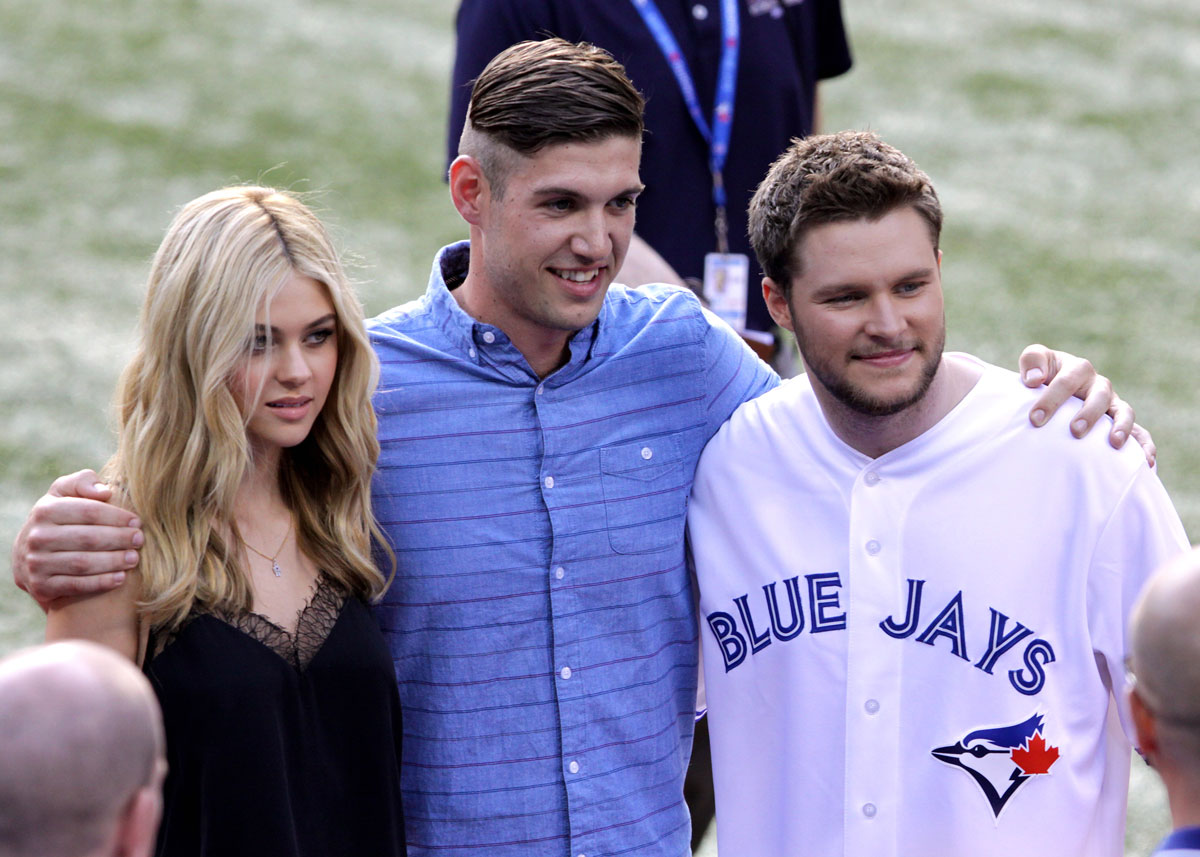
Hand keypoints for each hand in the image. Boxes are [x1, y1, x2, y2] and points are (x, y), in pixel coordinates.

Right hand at [12, 470, 142, 606]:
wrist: (29, 555)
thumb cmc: (59, 518)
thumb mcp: (63, 494)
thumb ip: (82, 482)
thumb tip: (105, 492)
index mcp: (45, 510)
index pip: (89, 512)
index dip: (117, 517)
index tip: (137, 521)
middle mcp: (37, 537)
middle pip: (88, 538)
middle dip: (119, 539)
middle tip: (140, 540)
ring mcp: (36, 563)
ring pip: (83, 563)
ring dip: (113, 561)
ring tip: (134, 558)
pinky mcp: (41, 586)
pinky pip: (76, 585)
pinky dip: (100, 582)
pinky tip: (120, 577)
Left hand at [1018, 345, 1154, 466]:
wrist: (1050, 385)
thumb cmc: (1041, 374)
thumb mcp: (1034, 360)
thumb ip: (1032, 361)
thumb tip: (1034, 379)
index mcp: (1078, 369)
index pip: (1067, 381)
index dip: (1051, 399)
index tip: (1035, 419)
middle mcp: (1098, 385)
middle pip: (1100, 396)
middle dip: (1089, 414)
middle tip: (1075, 431)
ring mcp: (1111, 404)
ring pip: (1123, 412)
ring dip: (1121, 427)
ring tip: (1114, 443)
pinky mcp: (1118, 421)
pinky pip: (1139, 432)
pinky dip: (1145, 445)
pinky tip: (1147, 462)